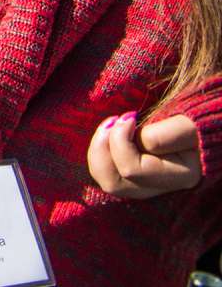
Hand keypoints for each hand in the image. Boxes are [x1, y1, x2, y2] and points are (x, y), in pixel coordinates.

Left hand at [87, 111, 201, 197]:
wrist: (203, 126)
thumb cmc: (196, 124)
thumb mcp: (186, 127)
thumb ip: (161, 137)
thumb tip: (134, 140)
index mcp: (180, 178)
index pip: (131, 170)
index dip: (120, 139)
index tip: (131, 115)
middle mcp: (161, 188)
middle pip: (112, 184)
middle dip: (101, 149)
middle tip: (112, 121)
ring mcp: (147, 186)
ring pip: (106, 179)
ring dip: (99, 149)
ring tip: (111, 124)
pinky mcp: (136, 177)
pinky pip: (107, 171)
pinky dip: (102, 150)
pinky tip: (111, 131)